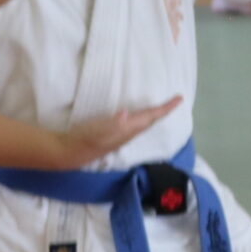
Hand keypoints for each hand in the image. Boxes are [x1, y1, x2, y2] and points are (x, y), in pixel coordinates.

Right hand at [53, 98, 183, 167]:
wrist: (70, 152)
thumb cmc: (84, 139)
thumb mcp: (97, 130)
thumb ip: (113, 124)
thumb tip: (126, 115)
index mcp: (128, 130)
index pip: (151, 117)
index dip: (165, 108)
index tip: (179, 99)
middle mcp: (128, 133)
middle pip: (151, 121)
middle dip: (164, 112)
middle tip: (176, 101)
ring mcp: (121, 135)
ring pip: (145, 123)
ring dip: (155, 115)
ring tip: (163, 107)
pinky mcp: (114, 134)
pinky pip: (136, 124)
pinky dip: (144, 117)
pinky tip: (140, 115)